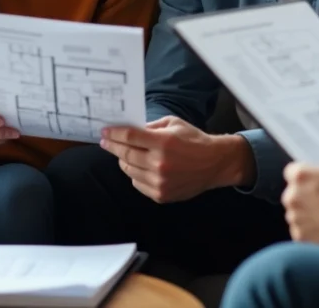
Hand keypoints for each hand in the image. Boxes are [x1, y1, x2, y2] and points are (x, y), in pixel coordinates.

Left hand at [100, 116, 254, 202]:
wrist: (214, 163)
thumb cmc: (194, 140)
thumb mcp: (174, 124)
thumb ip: (151, 126)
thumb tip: (129, 130)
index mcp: (164, 142)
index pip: (130, 137)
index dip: (114, 134)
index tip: (104, 132)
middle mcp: (160, 163)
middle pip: (125, 154)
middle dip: (113, 147)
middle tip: (106, 142)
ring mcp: (159, 181)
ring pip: (129, 170)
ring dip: (124, 161)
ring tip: (126, 154)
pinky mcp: (160, 194)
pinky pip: (137, 183)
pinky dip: (136, 174)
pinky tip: (142, 167)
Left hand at [281, 164, 318, 245]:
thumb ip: (315, 175)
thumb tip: (308, 179)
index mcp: (301, 176)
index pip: (291, 173)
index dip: (303, 180)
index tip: (311, 184)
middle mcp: (292, 195)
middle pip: (291, 195)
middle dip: (303, 199)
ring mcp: (294, 217)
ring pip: (295, 215)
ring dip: (306, 216)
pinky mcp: (299, 236)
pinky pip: (301, 231)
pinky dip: (310, 232)